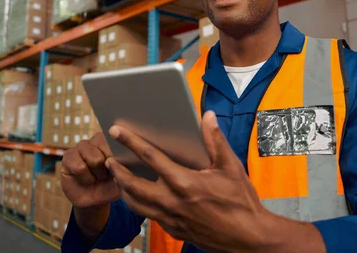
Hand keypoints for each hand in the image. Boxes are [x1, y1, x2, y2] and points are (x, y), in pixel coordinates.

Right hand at [60, 132, 119, 207]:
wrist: (93, 201)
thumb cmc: (110, 186)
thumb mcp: (123, 179)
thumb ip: (125, 168)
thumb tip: (120, 160)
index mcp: (113, 141)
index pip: (120, 144)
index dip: (119, 160)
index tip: (118, 168)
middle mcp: (97, 139)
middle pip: (109, 152)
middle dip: (108, 169)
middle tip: (105, 175)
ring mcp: (81, 146)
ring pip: (95, 160)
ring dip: (97, 175)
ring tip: (96, 177)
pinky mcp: (69, 155)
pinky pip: (80, 167)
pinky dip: (86, 178)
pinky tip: (86, 179)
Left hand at [105, 111, 271, 252]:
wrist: (248, 240)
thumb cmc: (241, 203)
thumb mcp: (231, 167)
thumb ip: (215, 140)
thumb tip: (208, 116)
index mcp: (184, 182)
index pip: (150, 157)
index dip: (131, 142)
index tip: (117, 131)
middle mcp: (172, 201)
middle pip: (133, 185)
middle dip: (117, 170)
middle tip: (108, 159)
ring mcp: (170, 218)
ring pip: (136, 203)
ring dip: (124, 188)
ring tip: (118, 176)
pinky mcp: (173, 230)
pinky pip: (148, 214)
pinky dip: (138, 203)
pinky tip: (140, 195)